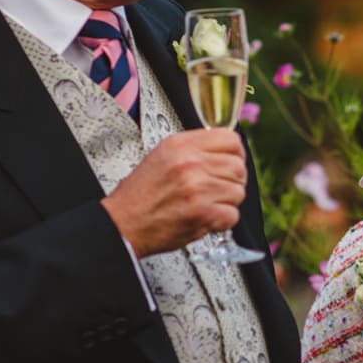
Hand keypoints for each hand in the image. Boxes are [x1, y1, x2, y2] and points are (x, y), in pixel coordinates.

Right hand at [101, 130, 246, 255]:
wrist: (123, 223)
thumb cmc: (140, 195)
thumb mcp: (162, 156)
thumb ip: (193, 149)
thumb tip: (222, 149)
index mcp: (181, 145)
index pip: (230, 139)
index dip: (235, 153)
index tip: (232, 162)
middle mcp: (191, 164)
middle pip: (238, 167)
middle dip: (232, 180)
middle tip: (218, 188)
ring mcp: (199, 189)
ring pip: (239, 192)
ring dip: (227, 202)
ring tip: (207, 204)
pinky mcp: (203, 214)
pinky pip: (232, 215)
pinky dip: (222, 221)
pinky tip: (206, 217)